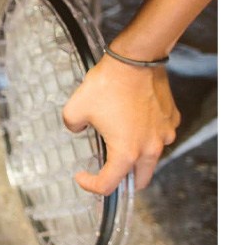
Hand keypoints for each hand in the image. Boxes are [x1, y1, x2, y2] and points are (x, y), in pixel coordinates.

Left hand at [62, 55, 179, 194]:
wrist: (136, 58)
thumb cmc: (107, 84)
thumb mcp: (75, 108)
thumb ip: (72, 127)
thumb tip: (78, 129)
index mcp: (126, 152)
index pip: (108, 185)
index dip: (90, 185)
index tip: (82, 175)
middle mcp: (150, 148)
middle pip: (139, 180)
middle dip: (122, 181)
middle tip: (107, 171)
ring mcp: (165, 134)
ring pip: (152, 158)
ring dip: (138, 157)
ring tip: (121, 142)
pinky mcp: (172, 119)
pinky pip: (160, 135)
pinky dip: (149, 136)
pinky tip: (135, 122)